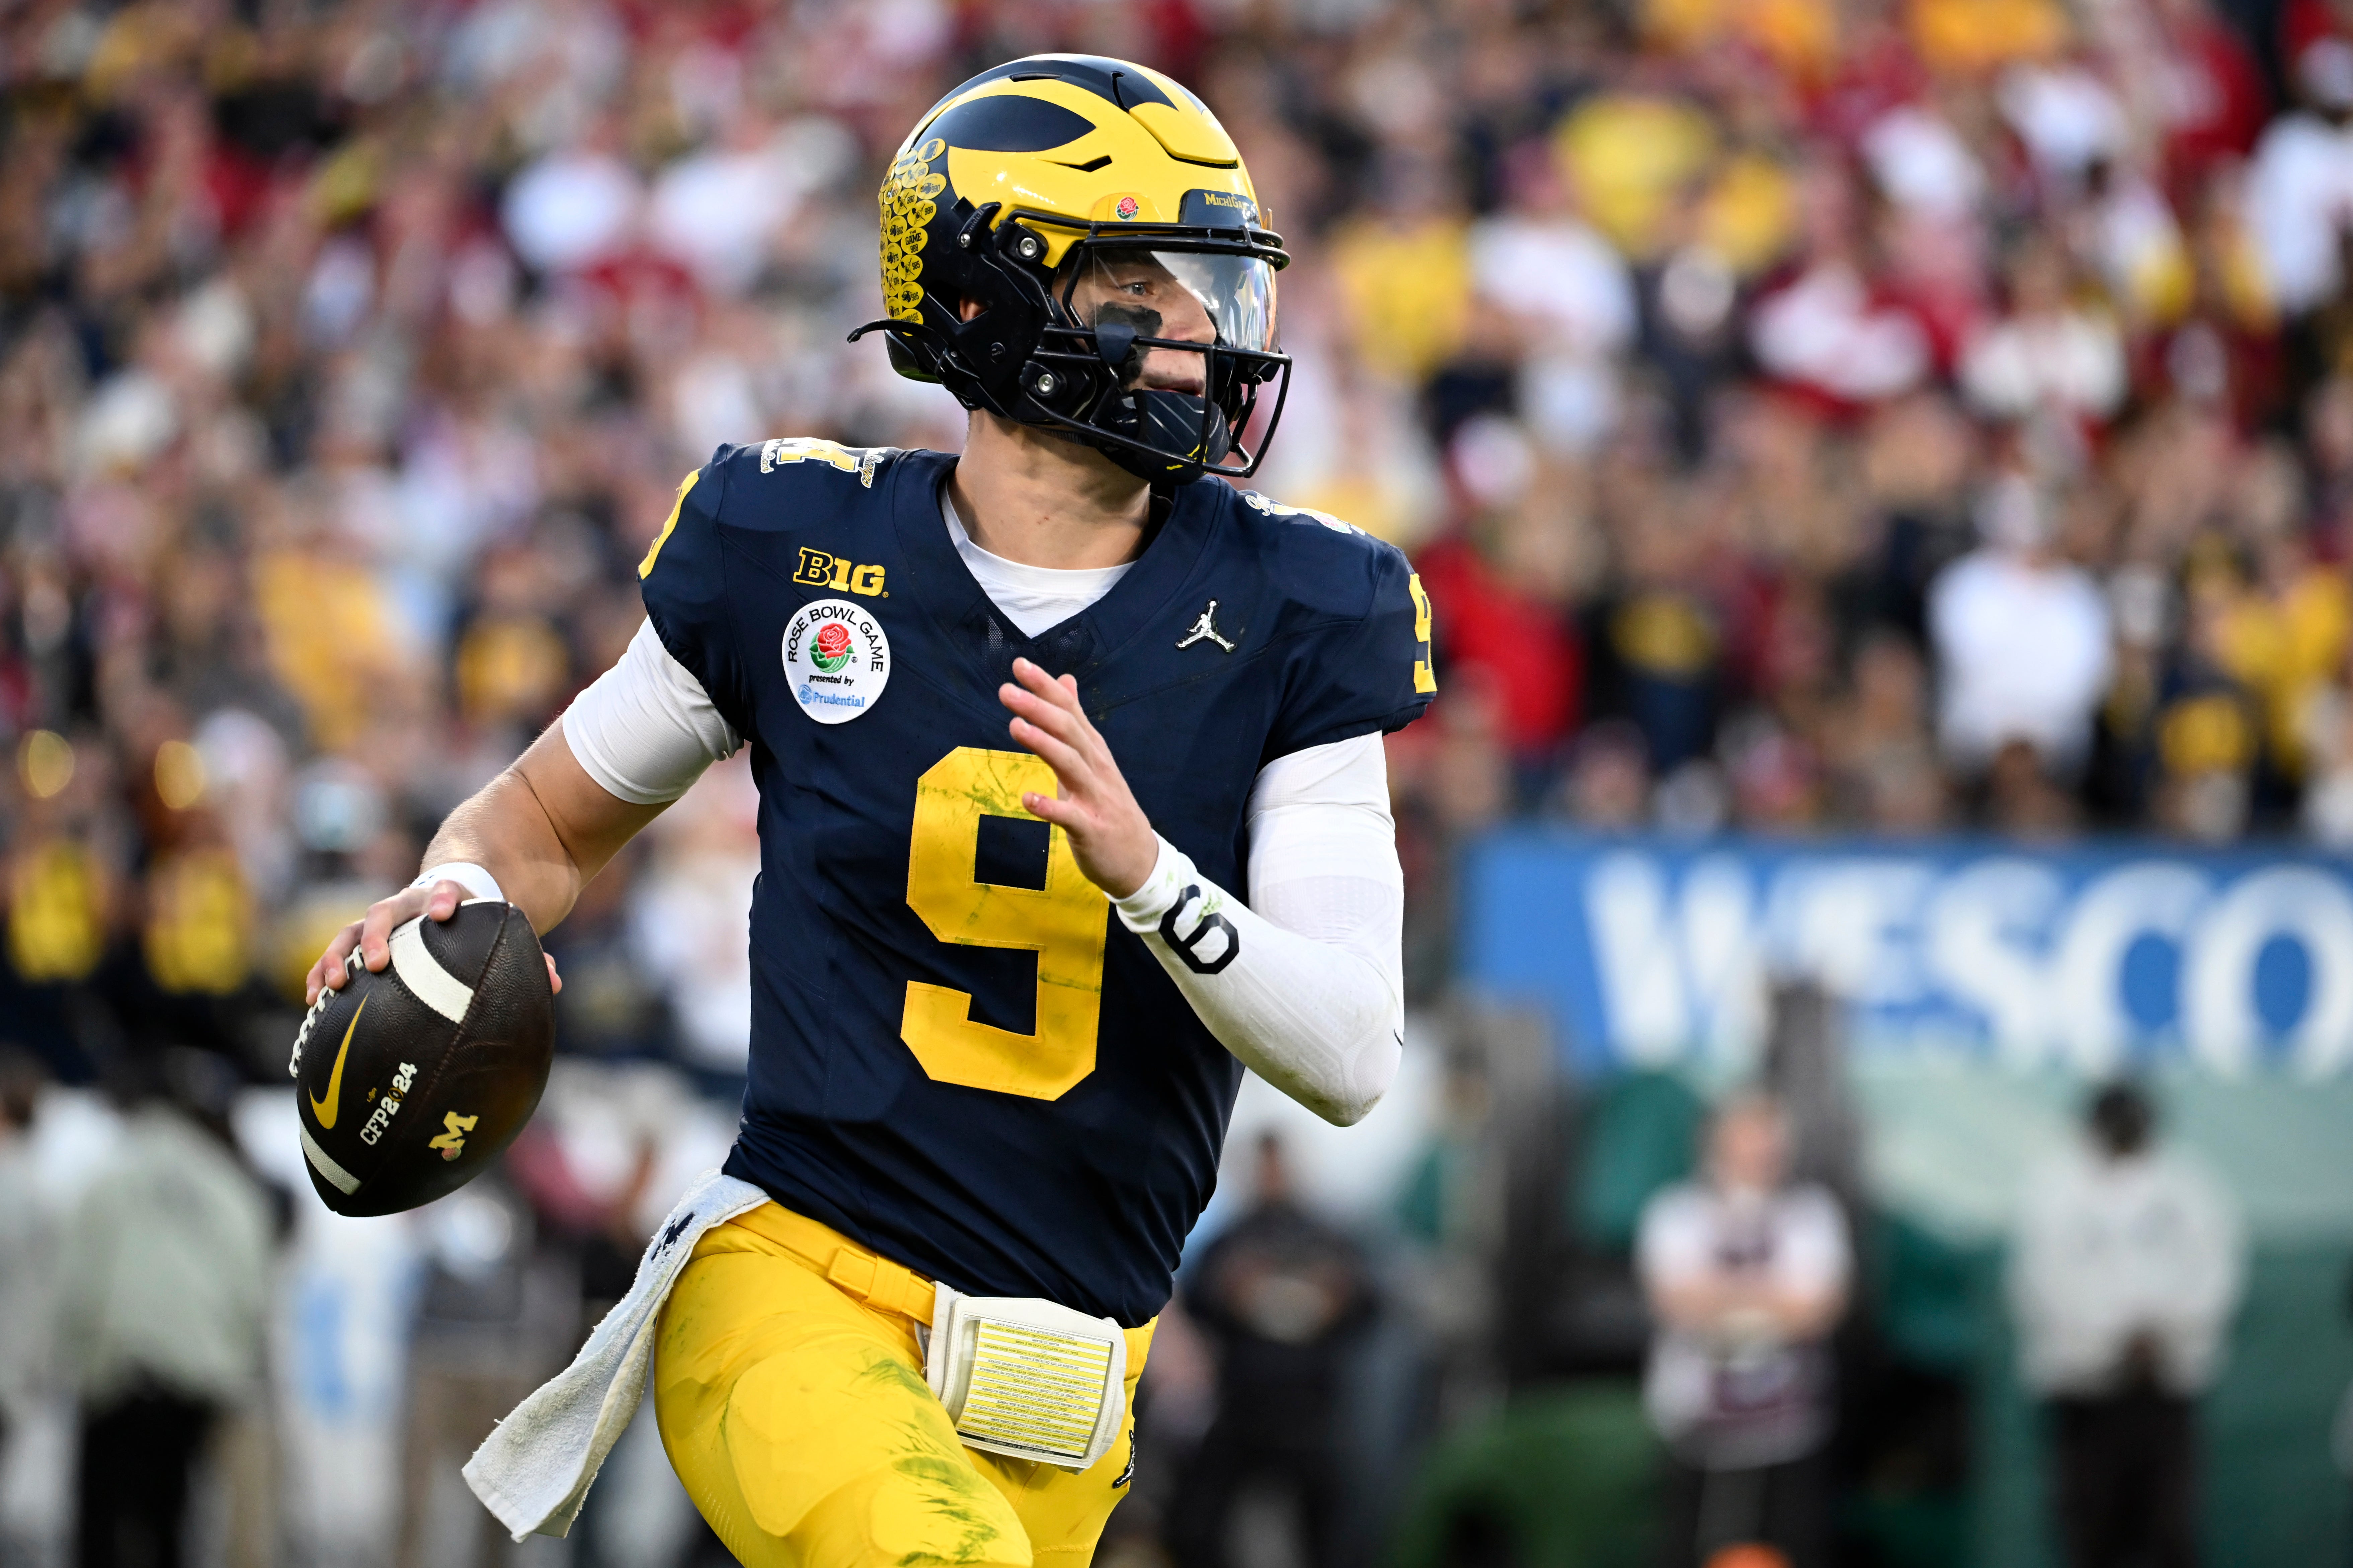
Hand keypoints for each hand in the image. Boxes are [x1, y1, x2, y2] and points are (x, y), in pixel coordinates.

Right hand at [305, 879, 561, 1004]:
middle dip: (379, 933)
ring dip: (340, 955)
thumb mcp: (501, 927)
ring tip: (331, 985)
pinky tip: (314, 997)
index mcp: (449, 898)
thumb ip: (529, 952)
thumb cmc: (480, 917)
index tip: (447, 910)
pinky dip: (325, 968)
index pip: (449, 892)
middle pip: (388, 910)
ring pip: (353, 929)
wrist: (454, 890)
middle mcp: (410, 904)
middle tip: (378, 962)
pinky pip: (340, 950)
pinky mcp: (367, 937)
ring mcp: (385, 920)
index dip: (447, 898)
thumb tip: (553, 983)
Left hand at [999, 658, 1157, 897]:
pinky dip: (1049, 807)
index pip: (1070, 710)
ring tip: (1015, 726)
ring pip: (1071, 765)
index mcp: (1094, 750)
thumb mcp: (1093, 759)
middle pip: (1069, 731)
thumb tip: (1065, 680)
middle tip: (1007, 690)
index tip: (1019, 665)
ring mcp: (1096, 798)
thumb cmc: (1108, 805)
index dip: (1046, 687)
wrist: (1139, 859)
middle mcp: (1097, 768)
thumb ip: (1075, 722)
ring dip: (1044, 744)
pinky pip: (1069, 816)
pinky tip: (1027, 799)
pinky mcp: (1091, 829)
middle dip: (1039, 708)